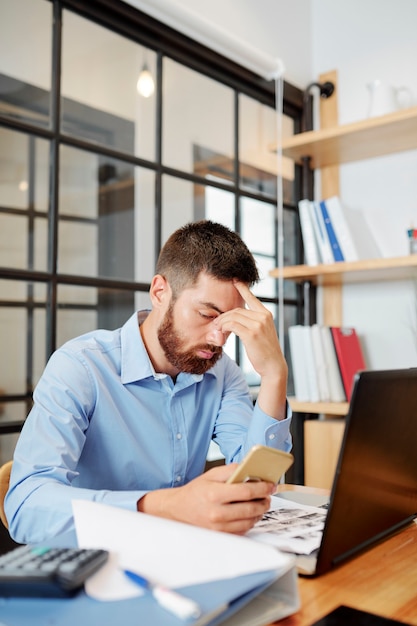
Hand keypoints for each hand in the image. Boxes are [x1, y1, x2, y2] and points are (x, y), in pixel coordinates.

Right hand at [137, 464, 273, 534]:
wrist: (178, 510)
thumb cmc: (195, 492)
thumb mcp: (210, 475)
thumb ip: (230, 470)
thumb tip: (248, 468)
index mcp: (214, 494)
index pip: (246, 491)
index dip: (262, 488)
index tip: (270, 485)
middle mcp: (216, 513)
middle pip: (251, 508)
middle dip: (264, 500)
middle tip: (268, 495)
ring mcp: (219, 527)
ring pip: (249, 521)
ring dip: (260, 512)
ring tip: (261, 503)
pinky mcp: (221, 536)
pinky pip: (243, 530)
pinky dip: (251, 521)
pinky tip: (251, 513)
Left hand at [214, 282, 287, 419]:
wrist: (273, 366)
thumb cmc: (265, 351)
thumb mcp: (262, 333)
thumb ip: (252, 323)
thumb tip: (235, 320)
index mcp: (266, 314)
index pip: (252, 298)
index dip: (243, 288)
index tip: (235, 280)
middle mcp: (263, 316)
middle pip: (237, 310)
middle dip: (224, 316)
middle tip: (216, 324)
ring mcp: (258, 324)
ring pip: (233, 317)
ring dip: (222, 323)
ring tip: (217, 330)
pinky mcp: (251, 334)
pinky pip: (232, 325)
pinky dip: (224, 328)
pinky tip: (222, 333)